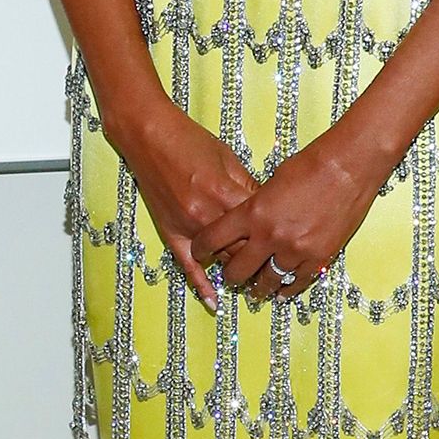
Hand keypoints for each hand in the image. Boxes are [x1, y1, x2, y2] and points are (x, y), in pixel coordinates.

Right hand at [112, 98, 259, 312]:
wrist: (149, 135)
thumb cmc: (190, 141)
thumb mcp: (228, 158)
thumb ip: (248, 187)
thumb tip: (269, 210)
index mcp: (225, 193)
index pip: (260, 225)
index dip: (276, 233)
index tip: (289, 237)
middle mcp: (208, 215)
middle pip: (245, 248)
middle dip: (263, 256)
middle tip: (279, 264)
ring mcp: (188, 226)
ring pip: (222, 259)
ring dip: (240, 269)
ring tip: (259, 283)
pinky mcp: (171, 233)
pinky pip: (187, 266)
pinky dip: (201, 285)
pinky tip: (215, 303)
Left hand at [190, 121, 386, 305]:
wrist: (348, 167)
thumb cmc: (309, 165)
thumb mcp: (270, 183)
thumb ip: (256, 206)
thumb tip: (247, 221)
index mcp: (252, 213)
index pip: (213, 239)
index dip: (201, 249)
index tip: (199, 252)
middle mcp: (269, 235)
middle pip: (237, 270)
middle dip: (230, 275)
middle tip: (230, 277)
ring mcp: (295, 250)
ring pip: (266, 282)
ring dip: (258, 287)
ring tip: (255, 290)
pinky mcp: (319, 257)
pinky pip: (296, 283)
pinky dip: (286, 289)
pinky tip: (281, 291)